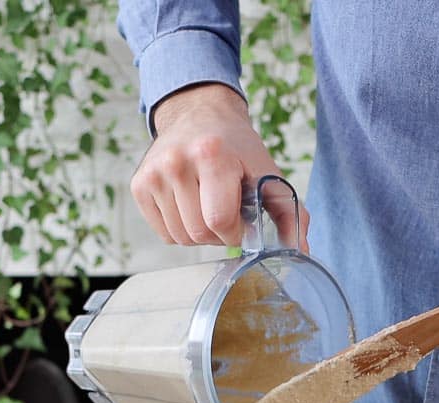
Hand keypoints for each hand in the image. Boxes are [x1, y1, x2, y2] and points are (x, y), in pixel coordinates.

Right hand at [131, 83, 309, 250]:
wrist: (200, 115)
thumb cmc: (238, 148)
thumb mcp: (268, 173)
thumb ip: (290, 213)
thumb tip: (300, 250)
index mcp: (211, 154)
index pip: (218, 221)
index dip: (235, 231)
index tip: (243, 219)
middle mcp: (176, 161)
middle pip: (199, 233)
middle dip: (220, 234)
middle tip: (227, 212)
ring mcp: (153, 173)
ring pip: (180, 238)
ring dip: (200, 234)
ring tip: (208, 206)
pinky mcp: (139, 185)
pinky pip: (163, 233)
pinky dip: (181, 230)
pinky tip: (190, 206)